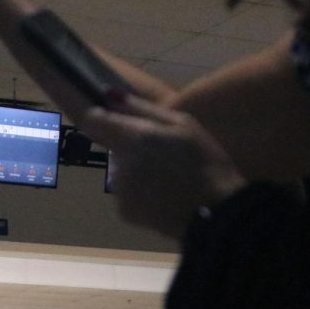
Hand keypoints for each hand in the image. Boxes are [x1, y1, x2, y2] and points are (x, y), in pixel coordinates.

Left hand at [82, 93, 246, 237]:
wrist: (214, 213)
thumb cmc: (205, 163)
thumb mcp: (184, 124)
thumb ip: (143, 109)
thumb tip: (111, 95)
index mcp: (134, 137)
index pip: (95, 120)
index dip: (104, 119)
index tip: (119, 122)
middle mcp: (119, 162)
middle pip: (113, 147)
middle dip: (130, 147)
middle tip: (164, 156)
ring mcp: (119, 189)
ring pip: (121, 170)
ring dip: (136, 171)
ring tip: (167, 178)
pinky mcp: (123, 211)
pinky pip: (127, 194)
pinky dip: (139, 194)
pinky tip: (162, 196)